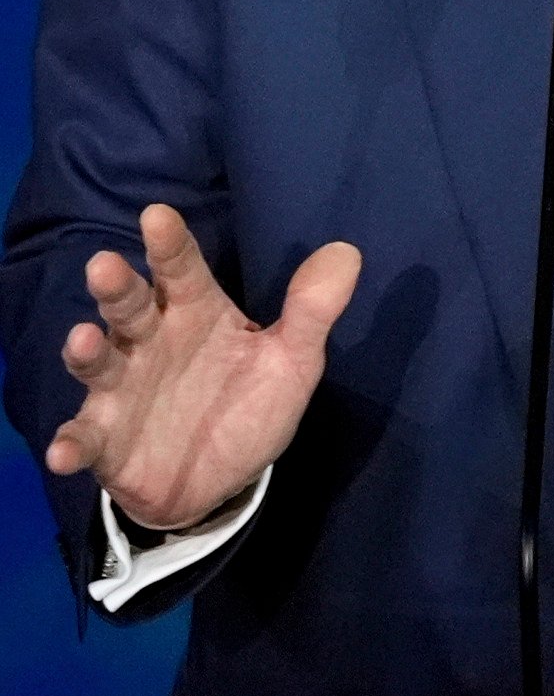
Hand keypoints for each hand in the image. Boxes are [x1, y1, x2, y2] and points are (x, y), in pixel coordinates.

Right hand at [44, 205, 356, 529]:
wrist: (221, 479)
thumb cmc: (247, 405)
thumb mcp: (292, 361)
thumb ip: (312, 310)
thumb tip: (346, 252)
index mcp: (195, 314)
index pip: (183, 272)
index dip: (171, 245)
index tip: (158, 215)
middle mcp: (150, 342)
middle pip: (130, 308)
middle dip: (117, 288)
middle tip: (105, 264)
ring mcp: (122, 389)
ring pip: (98, 362)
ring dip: (86, 352)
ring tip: (84, 339)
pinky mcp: (104, 439)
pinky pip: (83, 438)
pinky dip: (71, 444)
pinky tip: (66, 453)